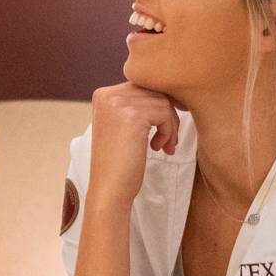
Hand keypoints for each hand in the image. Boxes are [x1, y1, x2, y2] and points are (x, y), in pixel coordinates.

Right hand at [85, 83, 181, 209]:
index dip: (159, 106)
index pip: (143, 85)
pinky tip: (158, 148)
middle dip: (166, 115)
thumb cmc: (121, 162)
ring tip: (163, 146)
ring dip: (170, 125)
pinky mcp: (132, 115)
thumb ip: (137, 104)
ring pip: (163, 101)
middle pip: (154, 90)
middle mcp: (108, 94)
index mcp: (103, 94)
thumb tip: (172, 90)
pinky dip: (168, 131)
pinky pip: (165, 112)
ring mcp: (118, 103)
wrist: (109, 190)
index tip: (164, 128)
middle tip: (166, 141)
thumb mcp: (123, 125)